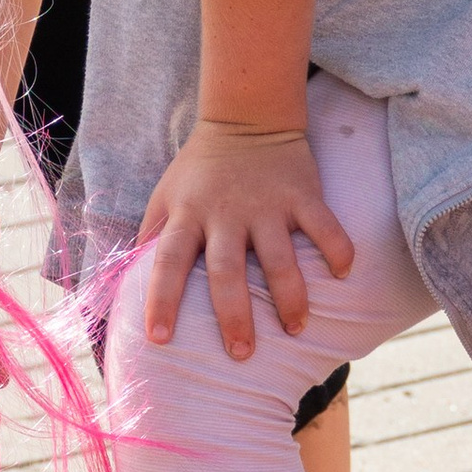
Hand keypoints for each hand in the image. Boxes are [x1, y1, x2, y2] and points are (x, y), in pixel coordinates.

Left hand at [139, 119, 352, 359]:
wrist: (246, 118)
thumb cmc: (200, 169)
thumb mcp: (165, 196)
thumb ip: (151, 237)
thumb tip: (128, 284)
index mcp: (188, 215)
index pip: (168, 261)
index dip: (161, 299)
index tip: (159, 338)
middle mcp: (225, 214)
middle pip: (227, 271)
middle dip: (234, 316)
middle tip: (240, 353)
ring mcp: (267, 205)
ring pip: (280, 259)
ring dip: (290, 298)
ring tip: (296, 328)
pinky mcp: (302, 194)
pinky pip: (325, 226)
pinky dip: (337, 249)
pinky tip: (343, 275)